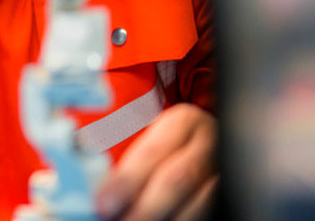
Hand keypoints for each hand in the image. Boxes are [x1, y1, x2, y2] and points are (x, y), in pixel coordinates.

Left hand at [95, 103, 217, 220]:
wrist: (209, 148)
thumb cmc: (169, 146)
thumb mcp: (151, 138)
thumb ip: (126, 160)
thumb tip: (96, 189)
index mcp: (184, 121)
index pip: (151, 153)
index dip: (126, 182)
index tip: (102, 203)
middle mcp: (210, 143)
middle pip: (177, 180)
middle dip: (145, 208)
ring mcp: (228, 171)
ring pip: (200, 204)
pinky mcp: (236, 193)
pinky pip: (214, 213)